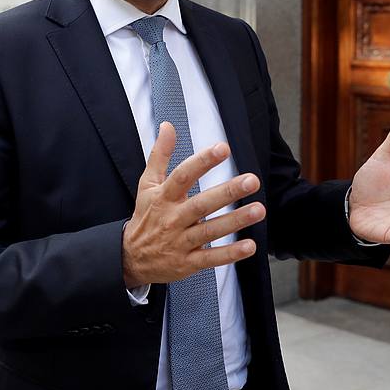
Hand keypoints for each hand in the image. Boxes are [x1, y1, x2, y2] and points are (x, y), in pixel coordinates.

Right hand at [122, 122, 265, 287]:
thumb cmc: (146, 216)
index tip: (223, 148)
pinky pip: (211, 259)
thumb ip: (160, 155)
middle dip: (227, 192)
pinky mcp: (188, 263)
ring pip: (210, 231)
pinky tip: (250, 246)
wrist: (130, 258)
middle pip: (201, 204)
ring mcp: (180, 242)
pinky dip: (230, 254)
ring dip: (235, 221)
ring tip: (259, 209)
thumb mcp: (147, 184)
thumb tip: (168, 126)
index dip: (202, 161)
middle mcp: (172, 219)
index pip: (182, 176)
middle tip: (252, 180)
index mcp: (163, 197)